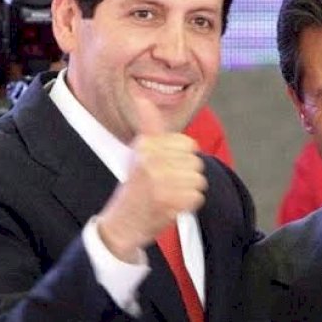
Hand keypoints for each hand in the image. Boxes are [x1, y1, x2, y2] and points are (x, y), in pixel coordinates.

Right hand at [97, 97, 206, 262]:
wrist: (122, 224)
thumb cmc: (135, 185)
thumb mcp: (139, 151)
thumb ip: (149, 126)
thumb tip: (143, 98)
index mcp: (146, 145)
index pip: (188, 144)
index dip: (181, 158)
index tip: (163, 167)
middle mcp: (152, 160)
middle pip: (196, 162)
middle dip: (185, 175)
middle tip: (164, 184)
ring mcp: (161, 182)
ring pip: (199, 180)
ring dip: (187, 190)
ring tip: (167, 195)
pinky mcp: (171, 202)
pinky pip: (198, 197)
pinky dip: (187, 204)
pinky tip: (170, 206)